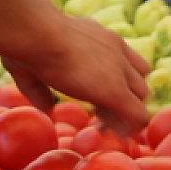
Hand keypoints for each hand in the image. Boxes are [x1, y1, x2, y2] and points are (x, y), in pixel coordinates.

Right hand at [2, 14, 151, 136]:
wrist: (39, 34)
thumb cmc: (28, 42)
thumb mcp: (30, 65)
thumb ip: (39, 90)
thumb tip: (47, 109)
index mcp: (101, 39)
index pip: (124, 61)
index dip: (115, 80)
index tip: (95, 97)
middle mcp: (117, 50)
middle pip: (137, 78)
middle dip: (124, 97)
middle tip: (99, 114)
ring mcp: (121, 70)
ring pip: (141, 96)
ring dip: (126, 112)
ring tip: (102, 125)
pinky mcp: (117, 91)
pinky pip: (138, 115)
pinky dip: (130, 128)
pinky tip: (116, 135)